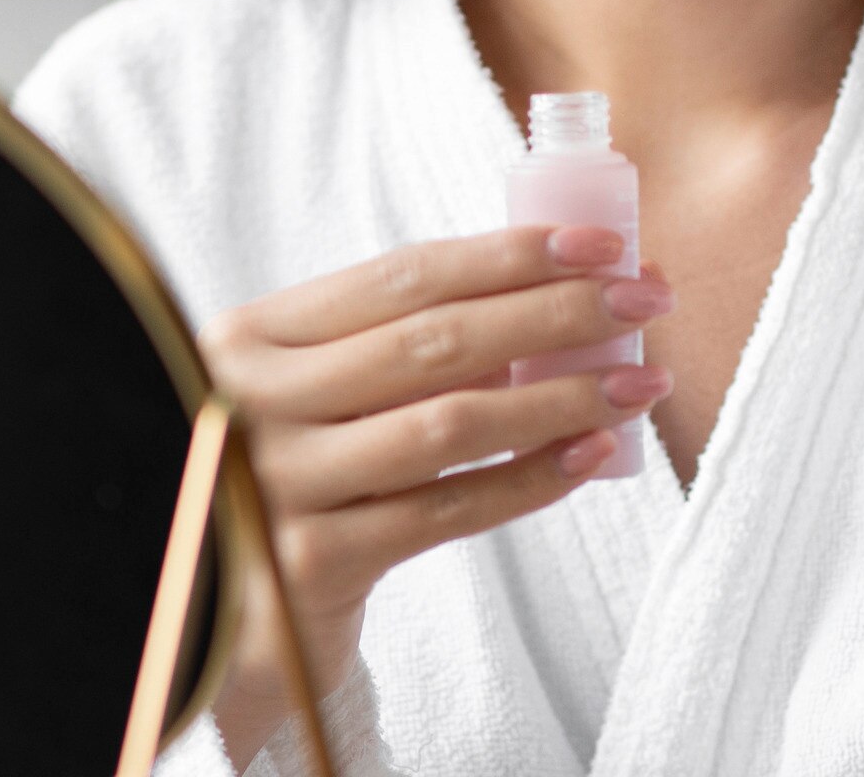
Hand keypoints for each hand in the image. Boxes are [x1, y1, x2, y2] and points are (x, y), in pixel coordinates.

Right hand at [197, 226, 672, 754]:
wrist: (217, 617)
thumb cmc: (290, 480)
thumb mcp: (311, 395)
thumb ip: (395, 349)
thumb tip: (556, 299)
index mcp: (255, 335)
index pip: (402, 275)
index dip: (509, 255)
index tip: (602, 245)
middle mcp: (254, 399)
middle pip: (434, 340)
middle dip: (555, 312)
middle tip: (646, 300)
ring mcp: (279, 484)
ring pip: (448, 424)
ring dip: (559, 396)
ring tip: (638, 382)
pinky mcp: (311, 564)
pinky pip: (445, 512)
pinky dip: (526, 479)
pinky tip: (587, 457)